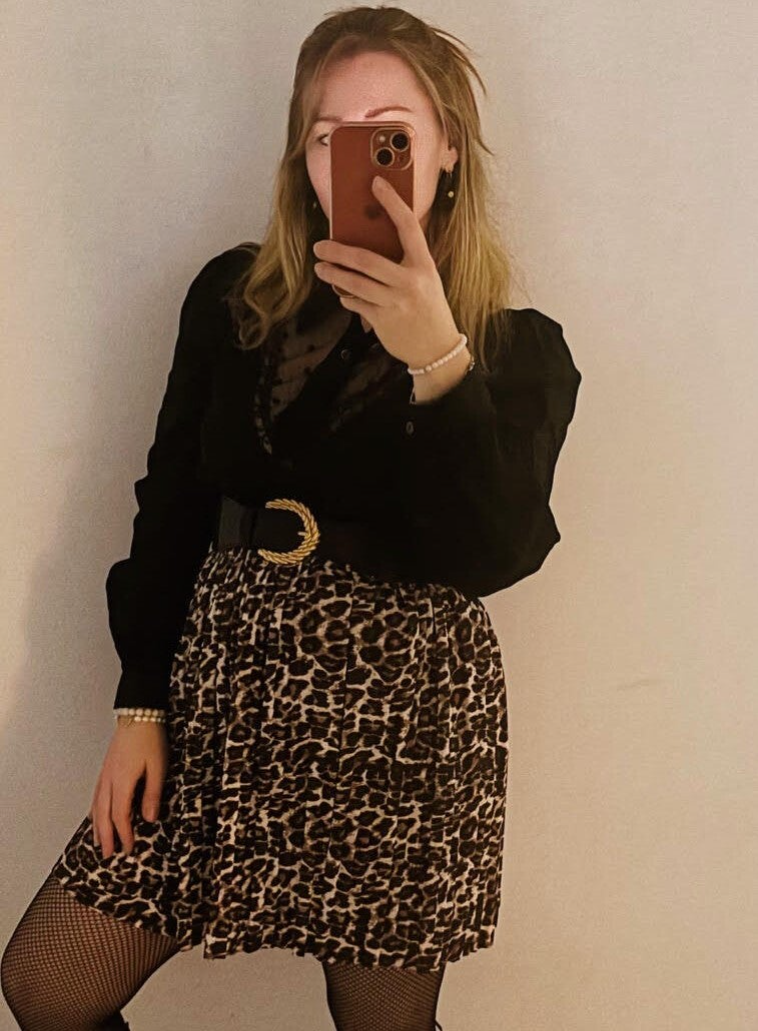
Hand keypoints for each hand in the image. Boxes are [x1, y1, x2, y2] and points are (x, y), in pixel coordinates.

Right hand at [89, 721, 168, 858]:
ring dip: (97, 826)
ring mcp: (105, 774)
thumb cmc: (150, 738)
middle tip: (108, 856)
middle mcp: (109, 780)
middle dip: (106, 837)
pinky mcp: (106, 768)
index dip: (124, 834)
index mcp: (122, 781)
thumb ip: (152, 794)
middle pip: (104, 815)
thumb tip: (149, 819)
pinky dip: (94, 810)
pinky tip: (95, 815)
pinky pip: (96, 795)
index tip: (129, 849)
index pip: (120, 815)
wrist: (138, 714)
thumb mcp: (158, 766)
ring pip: (97, 806)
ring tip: (98, 842)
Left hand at [312, 176, 461, 366]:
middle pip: (366, 260)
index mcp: (424, 265)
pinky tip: (342, 293)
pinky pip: (356, 303)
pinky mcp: (383, 321)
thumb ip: (404, 262)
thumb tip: (369, 241)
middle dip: (338, 252)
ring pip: (355, 284)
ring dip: (333, 274)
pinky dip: (346, 297)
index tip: (377, 183)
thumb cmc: (428, 308)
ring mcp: (395, 303)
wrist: (437, 349)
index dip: (392, 202)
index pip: (408, 226)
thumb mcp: (425, 280)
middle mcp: (410, 282)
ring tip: (320, 268)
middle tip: (320, 246)